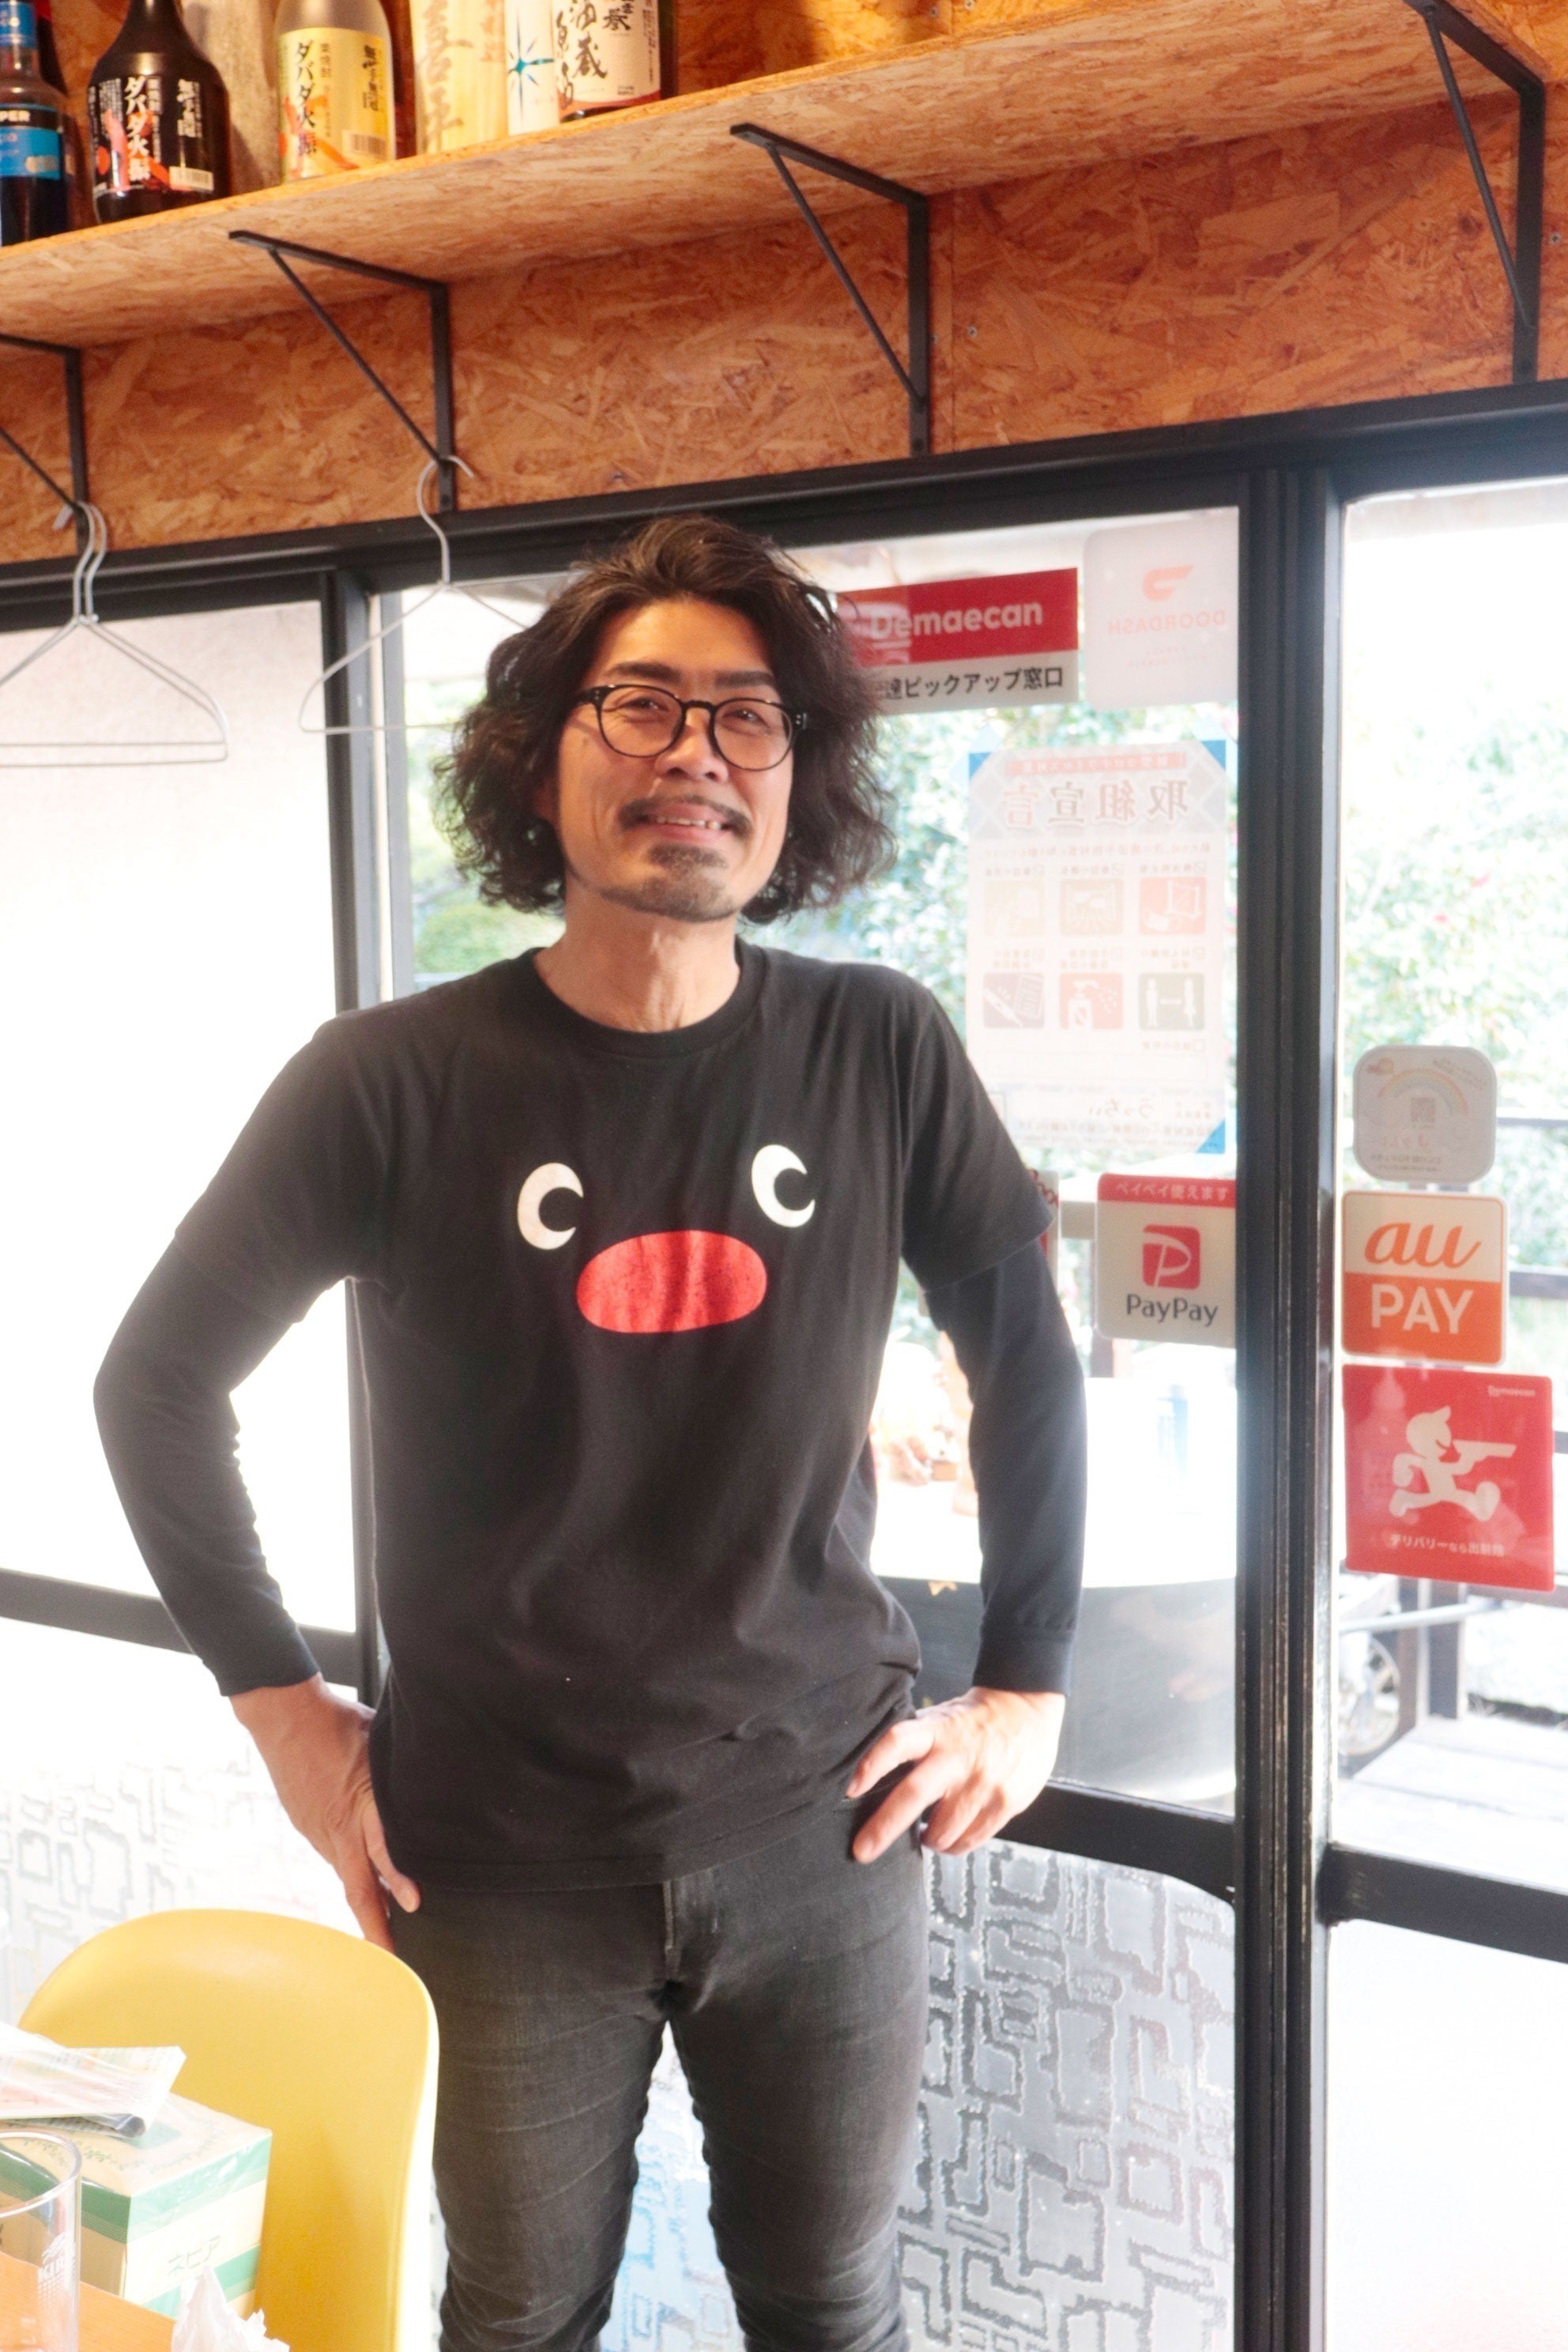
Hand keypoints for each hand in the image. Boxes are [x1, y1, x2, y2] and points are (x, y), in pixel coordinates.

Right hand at [231, 1675, 419, 1949]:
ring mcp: (317, 1830)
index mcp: (359, 1805)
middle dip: (375, 1925)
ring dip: (365, 1901)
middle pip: (357, 1886)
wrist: (283, 1715)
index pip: (382, 1850)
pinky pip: (331, 1856)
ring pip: (345, 1874)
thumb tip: (429, 1784)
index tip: (415, 1903)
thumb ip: (400, 1773)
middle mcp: (336, 1827)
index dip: (398, 1878)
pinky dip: (348, 1873)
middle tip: (392, 1957)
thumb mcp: (379, 1742)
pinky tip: (360, 1880)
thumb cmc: (337, 1721)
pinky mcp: (306, 1825)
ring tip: (386, 1928)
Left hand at [845, 1687, 1065, 1863]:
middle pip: (914, 1795)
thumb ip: (914, 1742)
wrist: (1028, 1710)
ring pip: (944, 1831)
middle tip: (862, 1850)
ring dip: (929, 1840)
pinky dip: (955, 1846)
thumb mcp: (940, 1718)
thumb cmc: (973, 1719)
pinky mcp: (1006, 1803)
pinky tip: (952, 1837)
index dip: (872, 1765)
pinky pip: (971, 1839)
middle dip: (884, 1827)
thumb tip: (871, 1774)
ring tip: (927, 1835)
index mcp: (936, 1732)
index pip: (898, 1743)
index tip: (850, 1789)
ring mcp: (983, 1783)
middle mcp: (957, 1757)